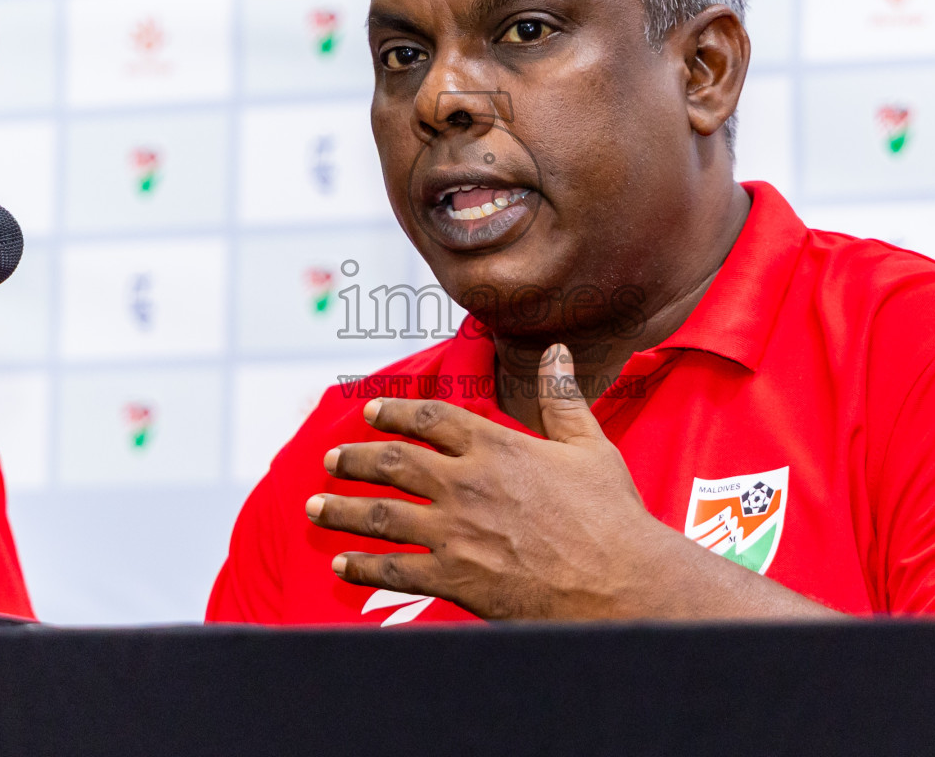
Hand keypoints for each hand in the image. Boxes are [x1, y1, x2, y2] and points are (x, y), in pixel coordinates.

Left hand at [306, 344, 676, 619]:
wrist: (619, 583)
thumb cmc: (611, 516)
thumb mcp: (590, 446)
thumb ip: (562, 398)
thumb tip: (556, 352)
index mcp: (497, 446)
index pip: (431, 418)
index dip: (396, 413)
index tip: (372, 412)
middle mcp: (466, 484)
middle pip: (393, 463)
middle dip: (356, 459)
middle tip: (332, 459)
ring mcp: (455, 532)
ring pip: (380, 514)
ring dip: (341, 509)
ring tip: (315, 507)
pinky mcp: (454, 578)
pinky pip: (393, 569)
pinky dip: (361, 565)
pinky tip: (341, 564)